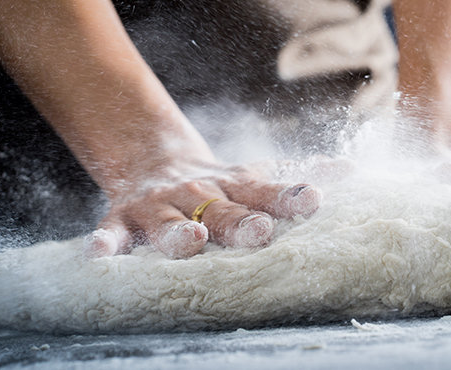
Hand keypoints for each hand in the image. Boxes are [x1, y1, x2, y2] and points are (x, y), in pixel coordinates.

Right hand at [84, 162, 321, 258]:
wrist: (155, 162)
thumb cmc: (220, 183)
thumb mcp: (255, 174)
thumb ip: (296, 173)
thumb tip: (351, 168)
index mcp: (235, 185)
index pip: (265, 190)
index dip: (287, 195)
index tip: (313, 199)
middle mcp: (199, 193)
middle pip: (220, 209)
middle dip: (239, 221)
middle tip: (259, 231)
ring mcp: (159, 206)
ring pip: (168, 221)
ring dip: (178, 232)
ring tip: (191, 242)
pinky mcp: (123, 218)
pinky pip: (113, 231)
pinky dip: (106, 242)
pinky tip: (99, 255)